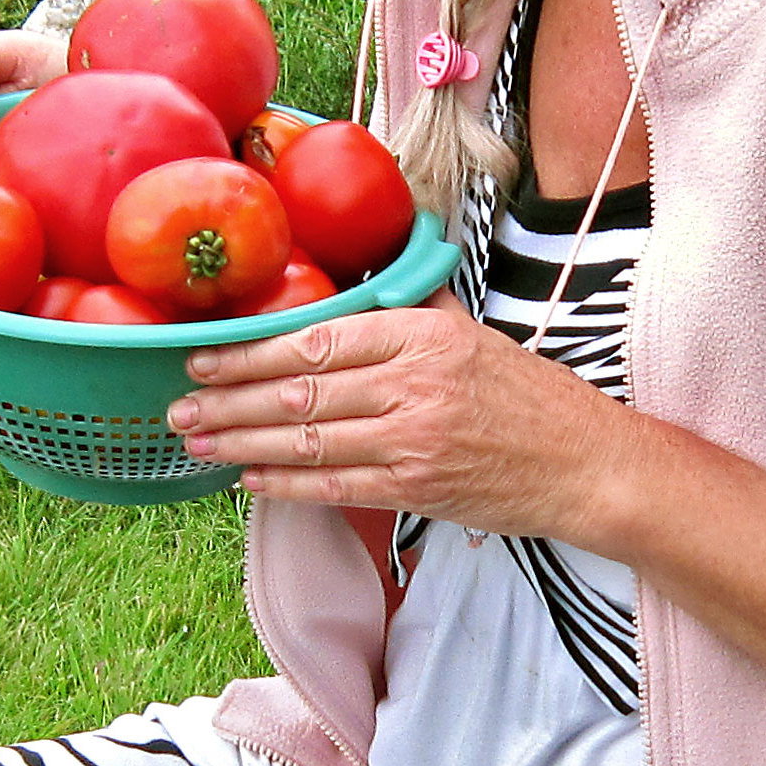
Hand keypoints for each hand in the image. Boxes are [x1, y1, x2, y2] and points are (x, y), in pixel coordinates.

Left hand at [166, 293, 634, 533]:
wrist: (586, 463)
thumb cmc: (528, 396)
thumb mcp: (471, 332)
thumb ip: (412, 307)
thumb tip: (364, 277)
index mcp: (420, 334)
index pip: (315, 340)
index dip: (249, 352)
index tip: (204, 355)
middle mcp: (412, 383)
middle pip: (297, 392)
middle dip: (227, 400)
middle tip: (179, 405)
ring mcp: (412, 439)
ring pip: (305, 441)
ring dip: (240, 444)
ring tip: (196, 442)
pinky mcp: (416, 488)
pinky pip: (333, 486)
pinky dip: (284, 483)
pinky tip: (247, 479)